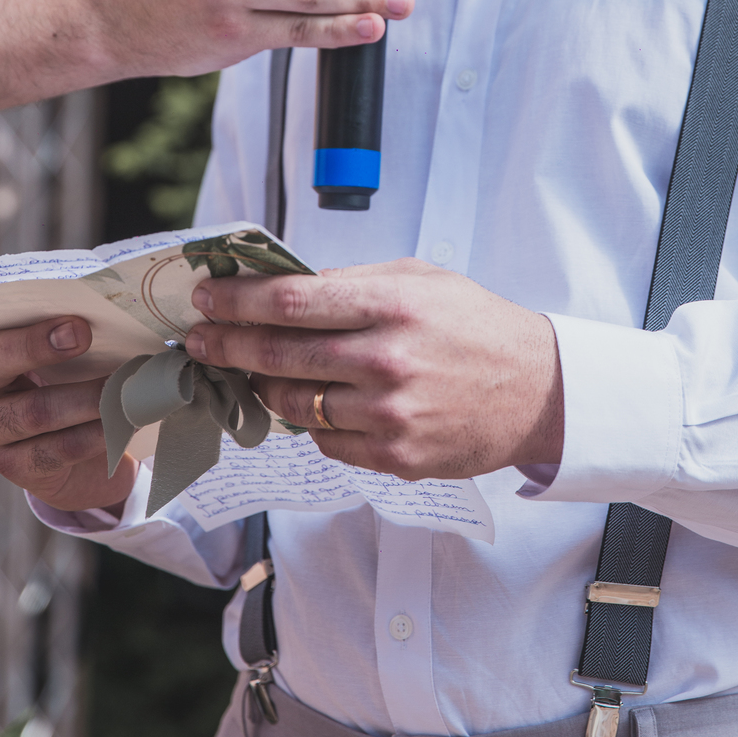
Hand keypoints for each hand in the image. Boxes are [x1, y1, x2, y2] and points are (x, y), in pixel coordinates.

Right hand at [0, 318, 136, 513]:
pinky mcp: (14, 465)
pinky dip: (96, 433)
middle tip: (85, 337)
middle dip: (39, 347)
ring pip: (36, 411)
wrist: (74, 456)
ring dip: (85, 396)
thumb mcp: (60, 358)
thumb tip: (106, 316)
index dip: (24, 326)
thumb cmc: (67, 387)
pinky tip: (122, 421)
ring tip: (121, 385)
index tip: (71, 321)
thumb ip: (66, 336)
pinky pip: (59, 447)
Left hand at [185, 260, 563, 478]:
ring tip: (256, 372)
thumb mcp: (421, 279)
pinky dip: (311, 422)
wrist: (537, 391)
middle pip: (277, 354)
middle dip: (227, 344)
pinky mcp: (393, 456)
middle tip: (200, 338)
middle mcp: (385, 360)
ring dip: (263, 387)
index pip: (290, 302)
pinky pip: (324, 442)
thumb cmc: (476, 327)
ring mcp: (388, 414)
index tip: (207, 297)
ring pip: (293, 404)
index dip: (236, 300)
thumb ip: (354, 280)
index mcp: (391, 305)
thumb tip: (284, 285)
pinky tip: (316, 404)